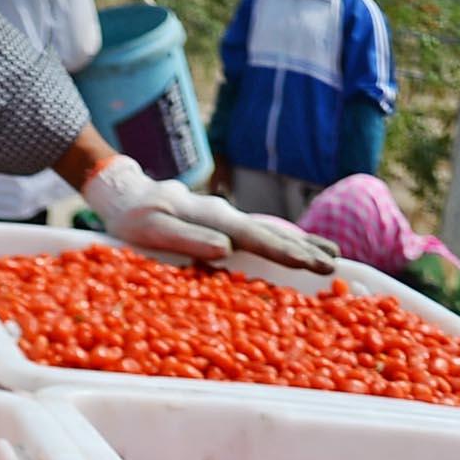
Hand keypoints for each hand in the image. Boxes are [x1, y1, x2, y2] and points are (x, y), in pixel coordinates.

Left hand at [82, 154, 335, 273]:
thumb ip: (188, 239)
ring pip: (272, 230)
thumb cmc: (133, 216)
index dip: (286, 252)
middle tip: (335, 266)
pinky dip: (284, 240)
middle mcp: (226, 215)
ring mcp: (227, 217)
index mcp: (214, 218)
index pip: (257, 237)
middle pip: (273, 233)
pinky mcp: (223, 222)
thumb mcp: (153, 228)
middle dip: (305, 250)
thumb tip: (226, 249)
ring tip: (332, 254)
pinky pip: (260, 232)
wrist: (125, 192)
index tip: (311, 264)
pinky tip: (299, 247)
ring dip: (302, 243)